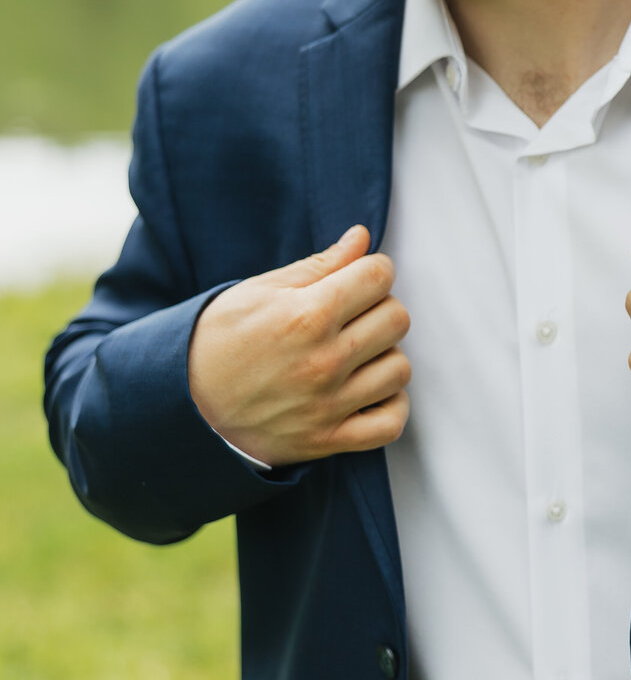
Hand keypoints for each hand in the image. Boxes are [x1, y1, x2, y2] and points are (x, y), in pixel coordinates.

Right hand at [187, 225, 411, 466]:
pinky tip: (369, 390)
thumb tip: (361, 238)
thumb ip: (319, 265)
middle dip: (379, 308)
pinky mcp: (328, 440)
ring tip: (356, 353)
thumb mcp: (260, 291)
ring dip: (384, 356)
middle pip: (397, 318)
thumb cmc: (218, 341)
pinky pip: (391, 423)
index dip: (372, 270)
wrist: (182, 406)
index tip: (358, 278)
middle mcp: (324, 361)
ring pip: (399, 368)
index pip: (379, 276)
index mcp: (307, 315)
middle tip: (354, 315)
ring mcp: (328, 405)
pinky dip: (390, 406)